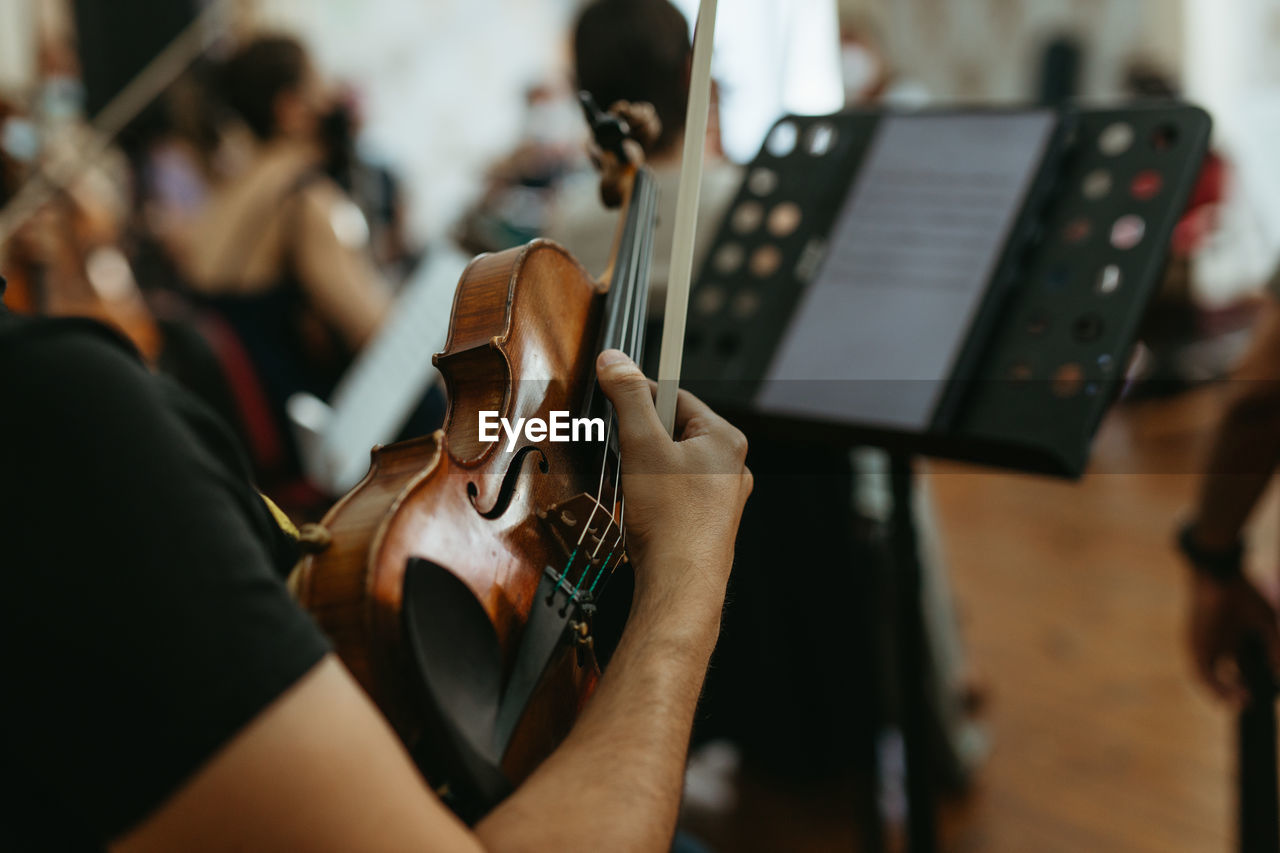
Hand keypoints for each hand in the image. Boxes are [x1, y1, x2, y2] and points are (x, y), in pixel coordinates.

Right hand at [594, 349, 751, 612]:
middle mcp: (730, 466)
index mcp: (725, 439)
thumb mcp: (642, 446)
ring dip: (643, 468)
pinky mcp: (707, 523)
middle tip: (621, 453)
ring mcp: (721, 498)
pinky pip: (674, 493)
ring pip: (671, 464)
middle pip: (673, 430)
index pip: (676, 396)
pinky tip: (641, 511)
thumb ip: (629, 398)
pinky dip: (652, 494)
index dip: (639, 394)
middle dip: (640, 439)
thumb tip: (615, 360)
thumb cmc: (671, 521)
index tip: (612, 391)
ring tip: (632, 488)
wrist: (681, 585)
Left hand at [1186, 572, 1279, 705]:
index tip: (1266, 694)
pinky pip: (1202, 674)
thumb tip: (1279, 676)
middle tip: (1255, 702)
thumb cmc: (1245, 596)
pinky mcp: (1195, 647)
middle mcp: (1217, 648)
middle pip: (1226, 679)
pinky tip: (1237, 697)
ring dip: (1228, 695)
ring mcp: (1205, 648)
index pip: (1243, 673)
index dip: (1254, 686)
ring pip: (1212, 681)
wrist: (1220, 575)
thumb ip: (1275, 651)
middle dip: (1240, 694)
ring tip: (1247, 702)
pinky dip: (1218, 689)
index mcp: (1233, 643)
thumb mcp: (1267, 626)